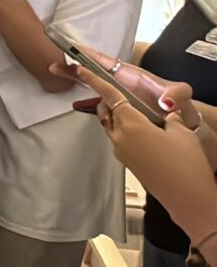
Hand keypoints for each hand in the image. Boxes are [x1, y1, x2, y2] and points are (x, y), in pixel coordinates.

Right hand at [49, 46, 199, 127]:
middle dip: (72, 66)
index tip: (71, 49)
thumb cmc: (176, 101)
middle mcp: (119, 81)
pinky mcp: (117, 105)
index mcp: (129, 74)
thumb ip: (175, 94)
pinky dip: (86, 101)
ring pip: (91, 84)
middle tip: (53, 64)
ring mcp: (117, 93)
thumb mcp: (180, 93)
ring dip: (74, 79)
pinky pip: (98, 101)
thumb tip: (164, 102)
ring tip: (56, 74)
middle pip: (91, 70)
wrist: (179, 115)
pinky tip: (75, 105)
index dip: (88, 55)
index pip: (104, 61)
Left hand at [53, 62, 216, 245]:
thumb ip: (168, 115)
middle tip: (111, 87)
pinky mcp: (126, 162)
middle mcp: (120, 137)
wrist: (188, 198)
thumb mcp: (181, 130)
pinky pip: (119, 139)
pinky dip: (123, 128)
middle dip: (107, 98)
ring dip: (115, 114)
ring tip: (133, 108)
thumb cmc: (187, 164)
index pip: (110, 96)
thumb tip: (163, 109)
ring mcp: (121, 151)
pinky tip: (142, 129)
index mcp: (131, 125)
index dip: (94, 80)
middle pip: (106, 111)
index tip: (79, 68)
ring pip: (111, 125)